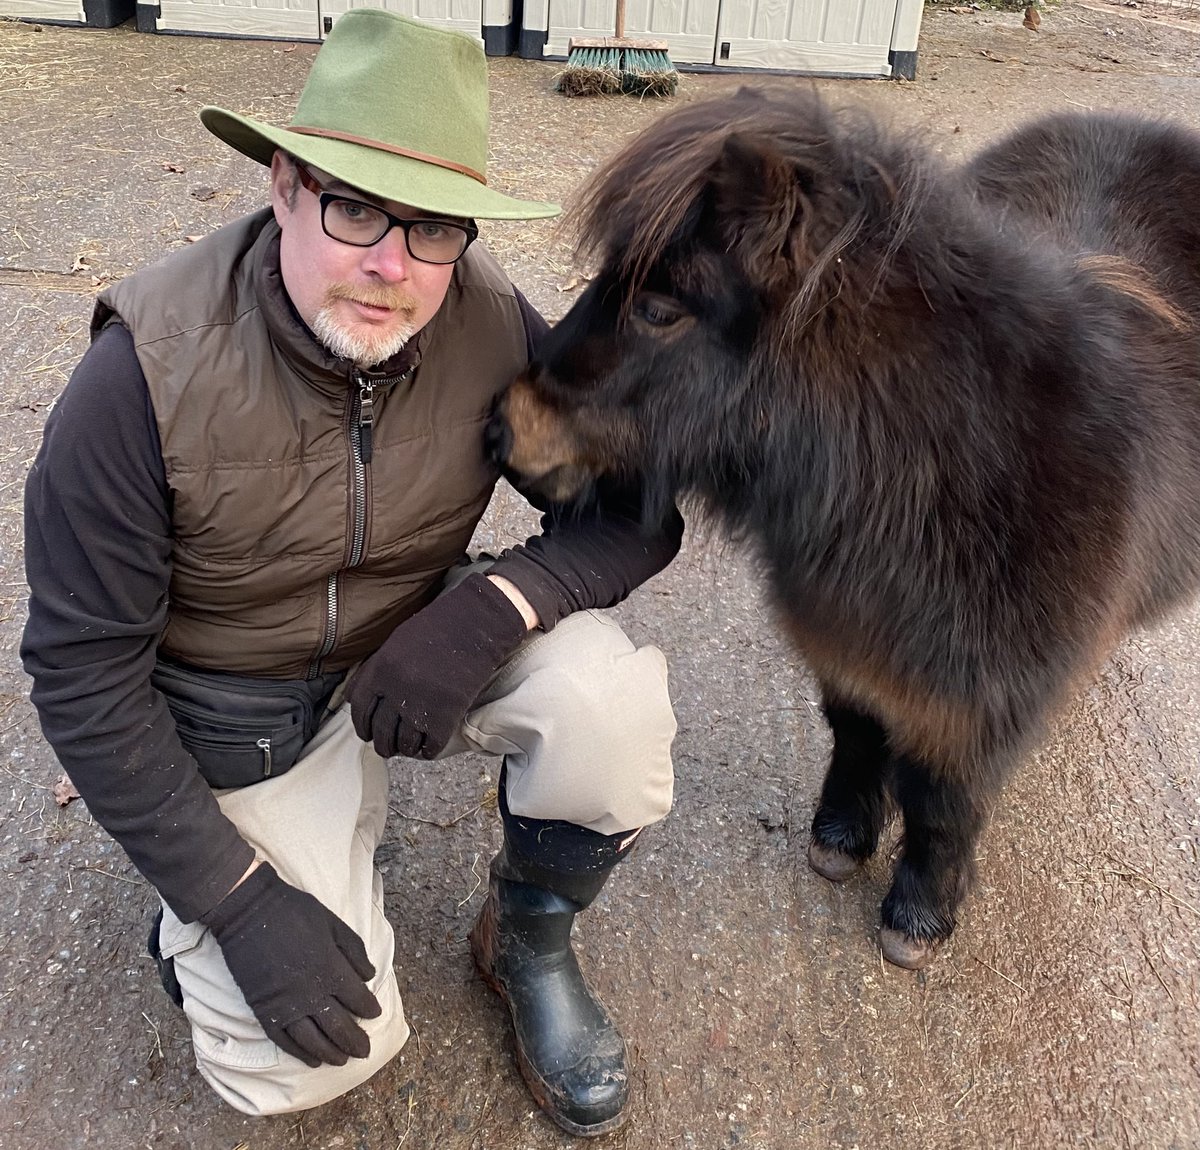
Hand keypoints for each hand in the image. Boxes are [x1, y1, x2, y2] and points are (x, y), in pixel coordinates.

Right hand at [198, 862, 380, 1066]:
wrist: (248, 912)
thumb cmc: (294, 912)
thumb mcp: (333, 923)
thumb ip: (354, 950)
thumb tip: (371, 976)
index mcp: (330, 968)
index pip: (357, 998)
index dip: (369, 1009)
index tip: (375, 1014)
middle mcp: (310, 993)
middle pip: (339, 1025)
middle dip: (354, 1040)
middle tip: (365, 1051)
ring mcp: (285, 1005)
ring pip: (313, 1040)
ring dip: (330, 1052)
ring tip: (342, 1061)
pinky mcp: (263, 1010)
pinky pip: (284, 1040)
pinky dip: (300, 1053)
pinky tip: (312, 1060)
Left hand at [349, 573, 529, 759]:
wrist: (475, 626)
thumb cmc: (437, 628)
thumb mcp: (396, 642)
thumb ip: (376, 669)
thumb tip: (357, 695)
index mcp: (380, 670)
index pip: (360, 710)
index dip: (362, 726)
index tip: (366, 734)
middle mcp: (395, 691)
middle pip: (381, 732)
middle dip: (383, 744)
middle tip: (387, 747)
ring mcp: (420, 706)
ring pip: (404, 744)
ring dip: (405, 749)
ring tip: (409, 747)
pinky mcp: (445, 717)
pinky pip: (430, 746)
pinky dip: (427, 751)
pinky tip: (428, 747)